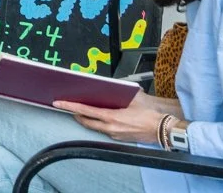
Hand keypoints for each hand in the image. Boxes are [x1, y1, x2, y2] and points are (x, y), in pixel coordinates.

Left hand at [54, 93, 180, 143]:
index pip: (85, 111)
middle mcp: (111, 127)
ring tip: (82, 111)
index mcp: (112, 116)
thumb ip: (119, 90)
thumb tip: (110, 84)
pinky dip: (99, 123)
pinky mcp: (120, 138)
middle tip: (68, 107)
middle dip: (76, 114)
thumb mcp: (133, 96)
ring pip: (95, 127)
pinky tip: (101, 118)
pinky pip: (105, 130)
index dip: (70, 106)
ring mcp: (115, 134)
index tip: (58, 103)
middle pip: (86, 121)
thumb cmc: (150, 113)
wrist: (163, 129)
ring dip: (87, 119)